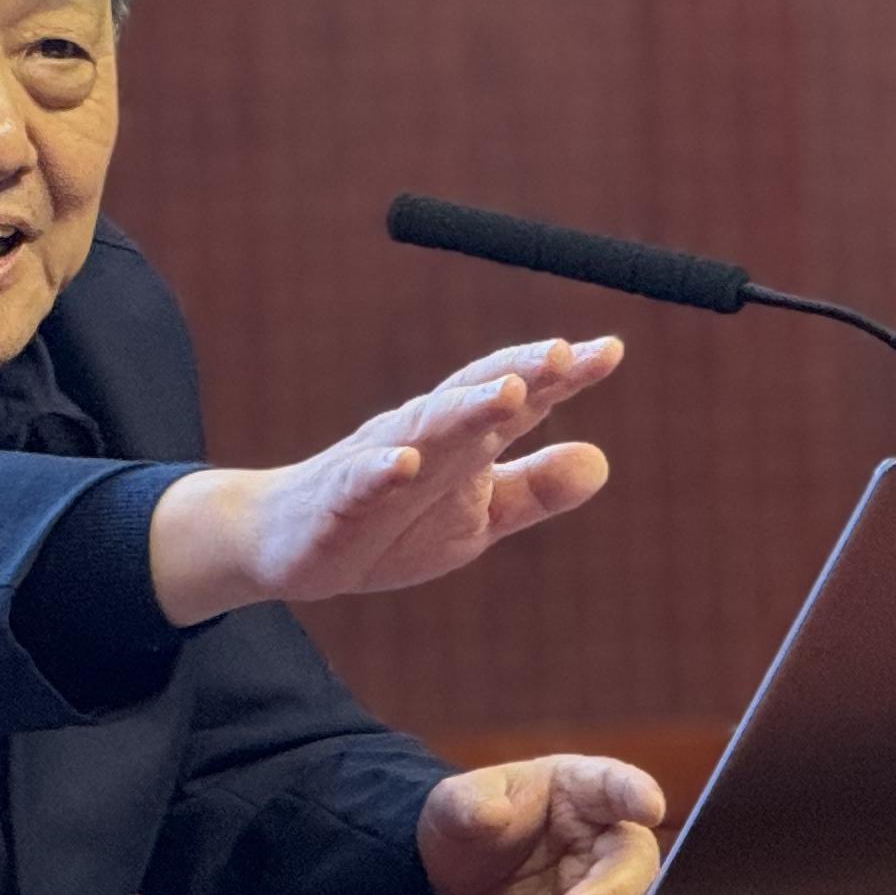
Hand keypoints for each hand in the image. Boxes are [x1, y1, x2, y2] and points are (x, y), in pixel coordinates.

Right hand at [145, 338, 621, 627]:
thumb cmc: (392, 522)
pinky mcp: (335, 504)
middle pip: (473, 397)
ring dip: (464, 410)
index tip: (609, 351)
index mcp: (462, 439)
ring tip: (508, 393)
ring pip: (424, 430)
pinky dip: (379, 472)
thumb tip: (602, 460)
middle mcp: (423, 436)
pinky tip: (404, 464)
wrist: (287, 543)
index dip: (560, 375)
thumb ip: (534, 489)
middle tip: (562, 354)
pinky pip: (358, 484)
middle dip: (518, 374)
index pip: (517, 397)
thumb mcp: (476, 516)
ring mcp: (376, 465)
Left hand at [418, 755, 667, 894]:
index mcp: (578, 789)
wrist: (446, 879)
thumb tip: (492, 814)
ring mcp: (598, 883)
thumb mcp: (453, 804)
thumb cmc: (463, 824)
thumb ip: (468, 803)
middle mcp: (600, 835)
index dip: (636, 794)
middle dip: (611, 890)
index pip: (614, 784)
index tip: (650, 807)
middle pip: (634, 859)